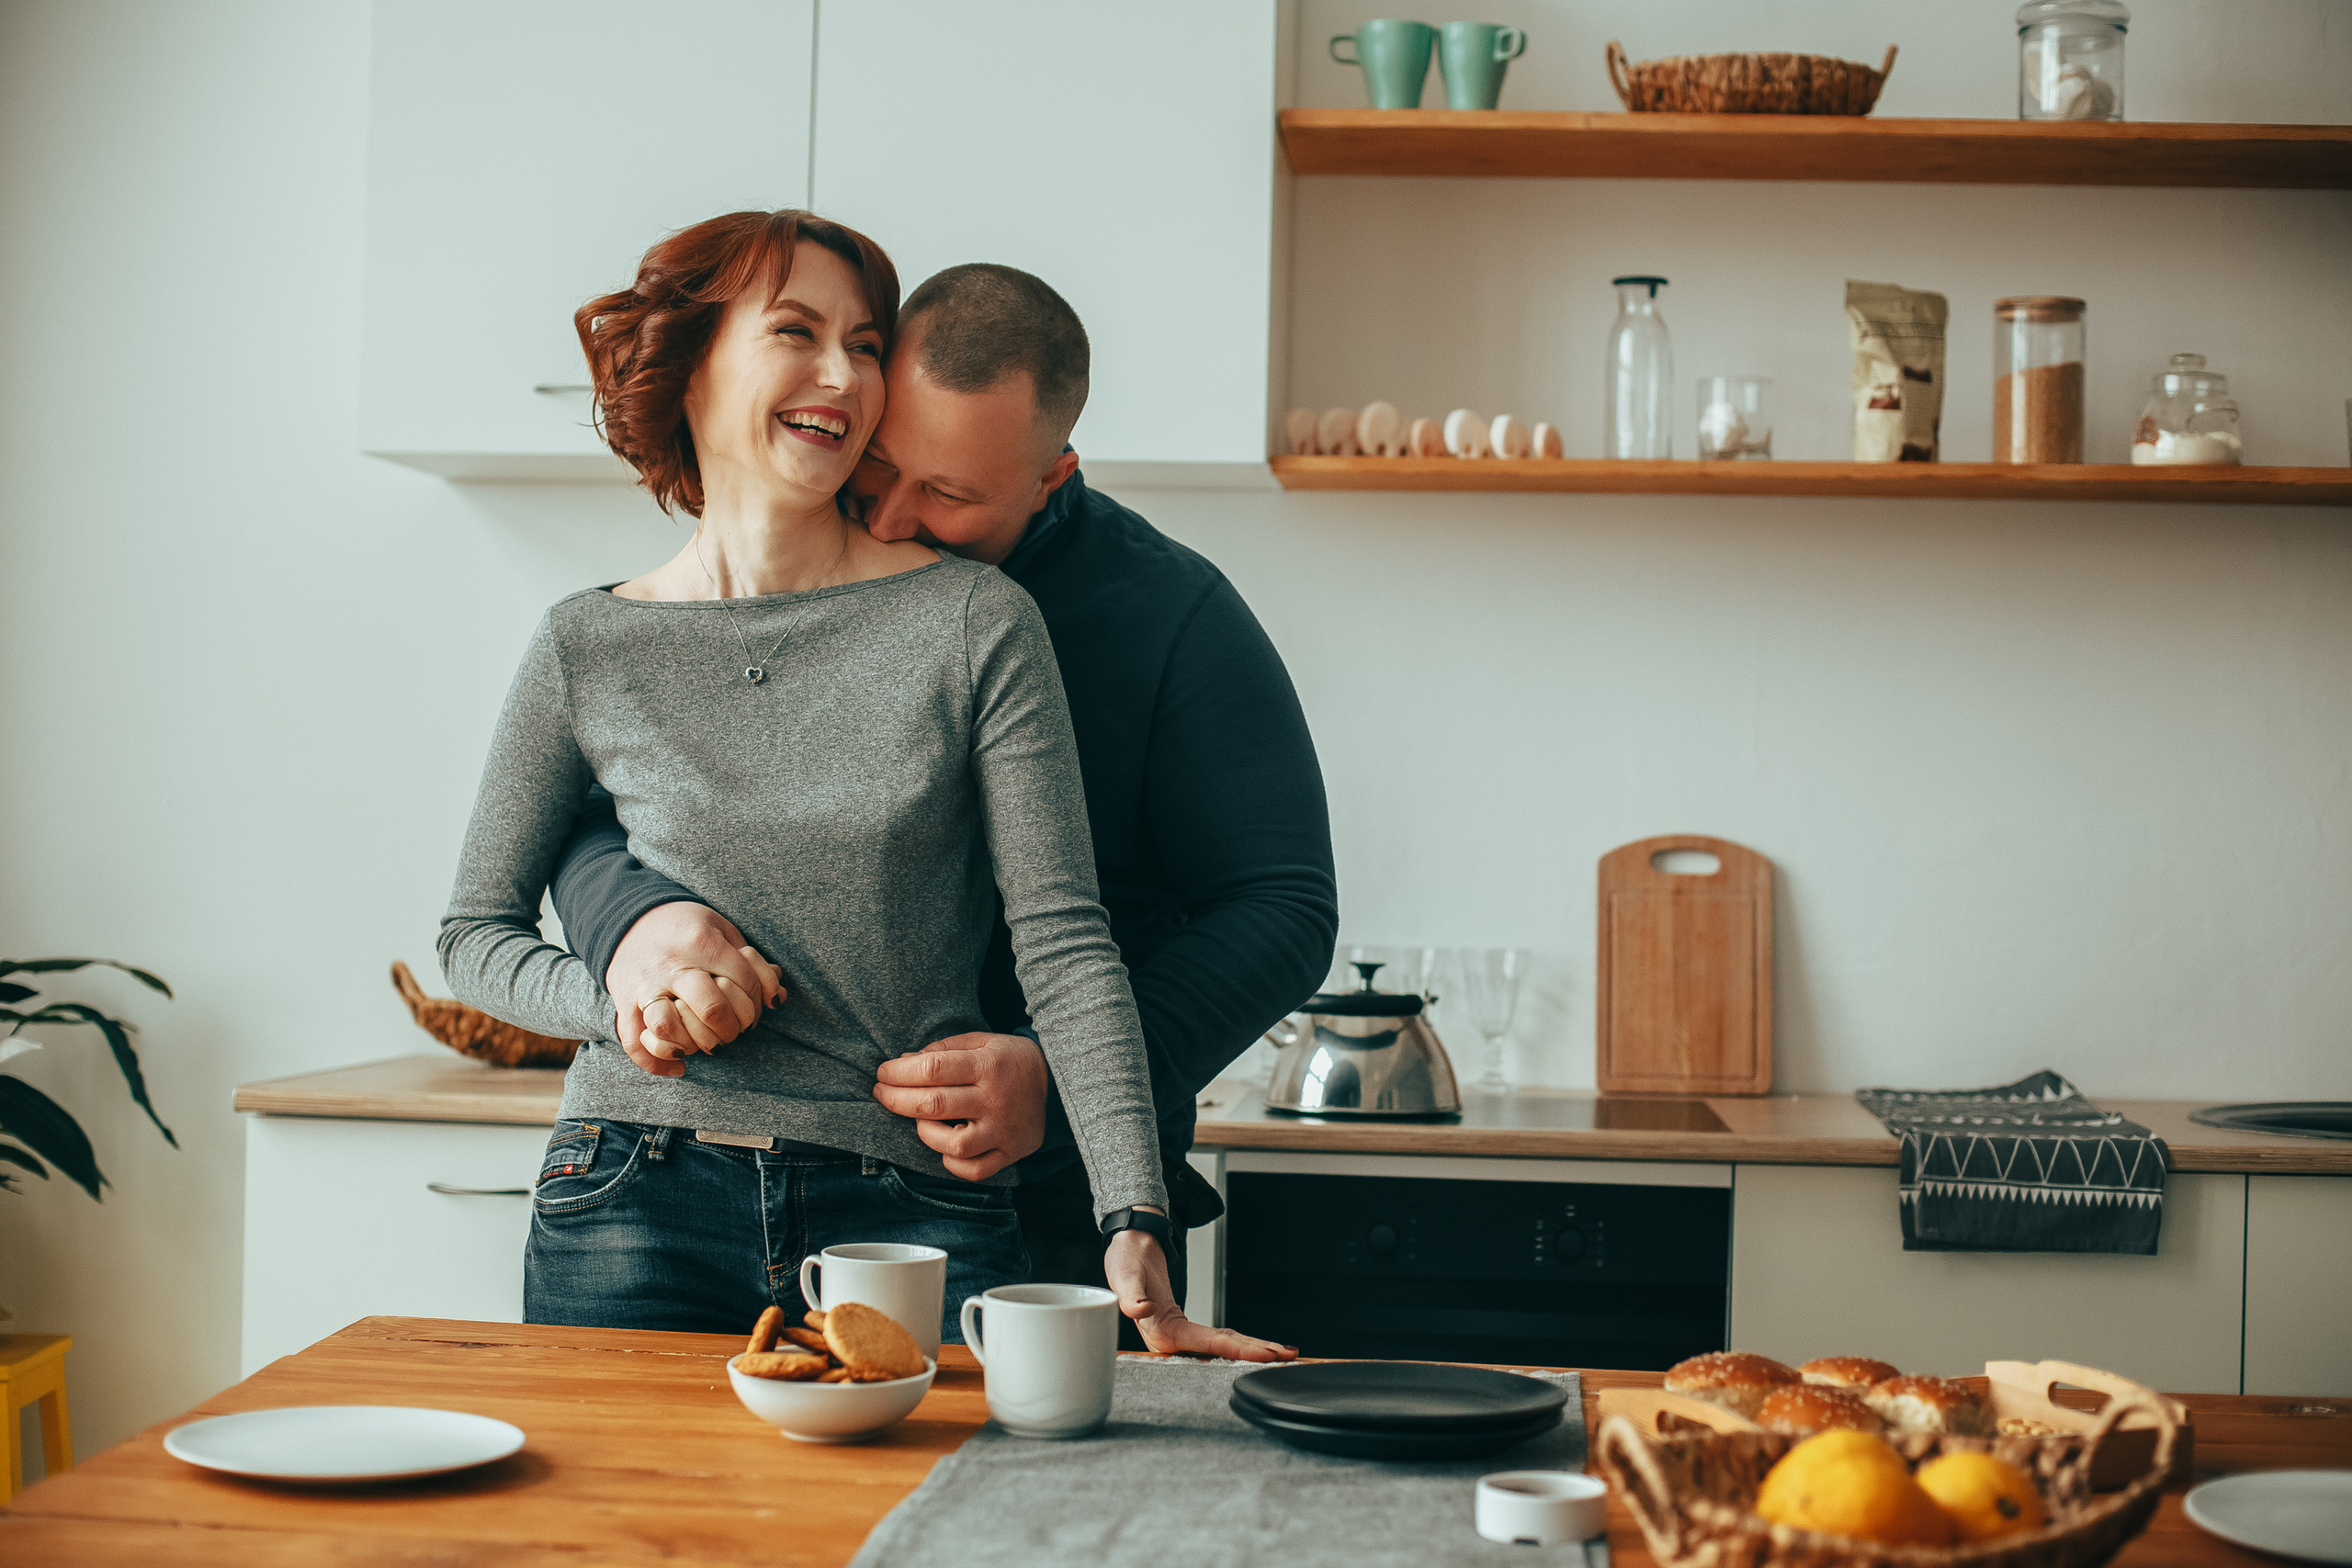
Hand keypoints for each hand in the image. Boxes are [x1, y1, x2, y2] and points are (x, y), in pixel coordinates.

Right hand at [606, 902, 783, 1077]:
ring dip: (694, 1045)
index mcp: (701, 942)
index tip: (758, 1007)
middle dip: (732, 1028)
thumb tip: (777, 996)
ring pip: (667, 1027)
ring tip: (707, 1045)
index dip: (758, 1000)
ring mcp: (645, 985)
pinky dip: (657, 1061)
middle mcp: (672, 965)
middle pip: (711, 1009)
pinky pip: (634, 1041)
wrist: (631, 916)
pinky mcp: (624, 1001)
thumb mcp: (722, 929)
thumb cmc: (687, 927)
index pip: (743, 980)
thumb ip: (751, 961)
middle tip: (736, 1030)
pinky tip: (679, 1065)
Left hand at [870, 1032, 1048, 1180]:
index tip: (883, 1073)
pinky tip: (944, 1145)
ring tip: (918, 1119)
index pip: (933, 1068)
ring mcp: (1004, 1130)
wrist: (1060, 1085)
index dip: (899, 1072)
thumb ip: (944, 1049)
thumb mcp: (983, 1041)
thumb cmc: (1011, 1061)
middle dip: (896, 1099)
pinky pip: (973, 1169)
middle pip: (934, 1104)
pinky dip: (951, 1162)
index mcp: (989, 1065)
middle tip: (882, 1093)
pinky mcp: (1010, 1153)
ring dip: (924, 1132)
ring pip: (954, 1145)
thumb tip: (904, 1061)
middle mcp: (996, 1099)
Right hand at [1104, 1220, 1296, 1362]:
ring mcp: (1181, 1336)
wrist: (1125, 1249)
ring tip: (1283, 1353)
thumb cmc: (1124, 1261)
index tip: (1267, 1355)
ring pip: (1223, 1347)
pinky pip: (1219, 1339)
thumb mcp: (1124, 1275)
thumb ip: (1131, 1295)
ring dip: (1253, 1350)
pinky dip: (1240, 1343)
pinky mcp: (1187, 1329)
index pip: (1210, 1345)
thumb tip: (1140, 1308)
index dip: (1240, 1351)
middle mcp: (1173, 1341)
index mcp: (1163, 1334)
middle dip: (1256, 1354)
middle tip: (1289, 1356)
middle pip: (1223, 1350)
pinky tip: (1257, 1347)